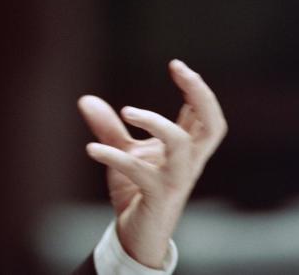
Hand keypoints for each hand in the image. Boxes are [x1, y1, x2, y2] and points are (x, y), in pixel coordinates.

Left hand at [78, 59, 226, 267]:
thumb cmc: (137, 190)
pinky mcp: (158, 196)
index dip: (196, 89)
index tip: (176, 65)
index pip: (204, 114)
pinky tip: (92, 149)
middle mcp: (188, 162)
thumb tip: (85, 99)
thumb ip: (109, 128)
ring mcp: (176, 180)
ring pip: (182, 145)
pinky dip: (115, 157)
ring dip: (156, 122)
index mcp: (186, 149)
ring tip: (127, 110)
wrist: (136, 233)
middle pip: (212, 125)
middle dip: (200, 94)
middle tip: (179, 70)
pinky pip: (141, 172)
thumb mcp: (123, 153)